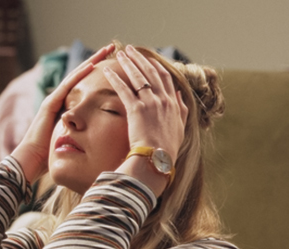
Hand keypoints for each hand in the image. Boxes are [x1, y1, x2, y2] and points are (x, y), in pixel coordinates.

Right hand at [10, 43, 115, 182]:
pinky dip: (79, 75)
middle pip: (81, 75)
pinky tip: (92, 65)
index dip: (99, 73)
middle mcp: (59, 100)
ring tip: (106, 50)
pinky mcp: (50, 104)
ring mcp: (53, 101)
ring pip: (75, 76)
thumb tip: (104, 138)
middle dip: (97, 60)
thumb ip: (82, 134)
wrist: (32, 161)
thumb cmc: (50, 156)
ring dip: (91, 61)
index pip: (84, 85)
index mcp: (66, 107)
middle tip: (112, 47)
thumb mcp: (71, 141)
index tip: (114, 64)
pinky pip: (68, 86)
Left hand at [103, 45, 188, 164]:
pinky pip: (124, 89)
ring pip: (138, 76)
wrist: (158, 159)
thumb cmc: (168, 148)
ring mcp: (150, 103)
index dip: (156, 65)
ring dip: (128, 63)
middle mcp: (163, 99)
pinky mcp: (136, 110)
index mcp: (173, 103)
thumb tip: (180, 94)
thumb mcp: (181, 127)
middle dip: (140, 58)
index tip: (148, 58)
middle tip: (130, 49)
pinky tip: (108, 70)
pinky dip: (115, 78)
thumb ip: (181, 109)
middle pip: (151, 72)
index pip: (165, 77)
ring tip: (120, 54)